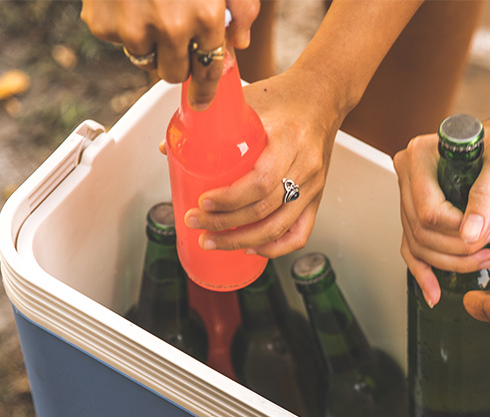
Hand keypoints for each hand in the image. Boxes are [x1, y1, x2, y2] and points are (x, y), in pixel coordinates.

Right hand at [81, 0, 258, 108]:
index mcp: (204, 17)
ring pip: (144, 60)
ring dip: (150, 43)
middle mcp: (169, 29)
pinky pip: (118, 40)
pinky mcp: (102, 25)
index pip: (209, 71)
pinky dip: (123, 25)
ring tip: (151, 7)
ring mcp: (132, 29)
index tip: (202, 101)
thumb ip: (242, 7)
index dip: (206, 90)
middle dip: (178, 59)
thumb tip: (240, 43)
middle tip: (176, 34)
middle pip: (173, 73)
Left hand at [180, 69, 342, 256]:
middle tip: (196, 223)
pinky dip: (274, 246)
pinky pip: (299, 232)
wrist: (322, 96)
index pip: (261, 181)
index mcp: (289, 139)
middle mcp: (305, 166)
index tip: (203, 202)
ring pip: (278, 226)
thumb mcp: (247, 101)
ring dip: (242, 240)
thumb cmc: (283, 97)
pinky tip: (251, 248)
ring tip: (213, 241)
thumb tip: (167, 150)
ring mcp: (313, 185)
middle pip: (265, 209)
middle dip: (225, 223)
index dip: (230, 199)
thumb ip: (209, 122)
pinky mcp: (317, 196)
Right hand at [395, 119, 489, 306]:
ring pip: (419, 244)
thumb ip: (484, 196)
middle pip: (422, 231)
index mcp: (419, 156)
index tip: (488, 229)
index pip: (428, 211)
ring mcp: (410, 194)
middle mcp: (408, 174)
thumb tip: (471, 233)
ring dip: (452, 261)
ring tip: (485, 257)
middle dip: (459, 248)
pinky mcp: (418, 211)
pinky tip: (433, 292)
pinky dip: (424, 272)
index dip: (458, 230)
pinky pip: (413, 248)